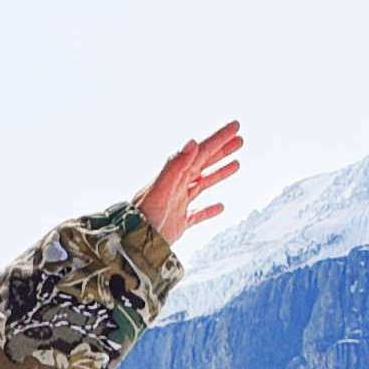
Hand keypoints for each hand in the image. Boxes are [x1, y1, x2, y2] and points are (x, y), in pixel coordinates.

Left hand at [135, 123, 241, 248]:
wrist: (129, 242)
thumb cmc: (142, 216)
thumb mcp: (160, 189)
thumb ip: (174, 165)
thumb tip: (192, 142)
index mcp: (175, 175)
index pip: (201, 151)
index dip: (219, 138)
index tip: (236, 126)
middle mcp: (177, 186)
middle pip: (203, 163)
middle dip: (221, 151)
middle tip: (239, 139)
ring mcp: (178, 204)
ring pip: (202, 184)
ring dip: (219, 173)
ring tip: (236, 163)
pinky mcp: (178, 223)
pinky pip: (198, 214)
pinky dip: (209, 210)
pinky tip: (221, 207)